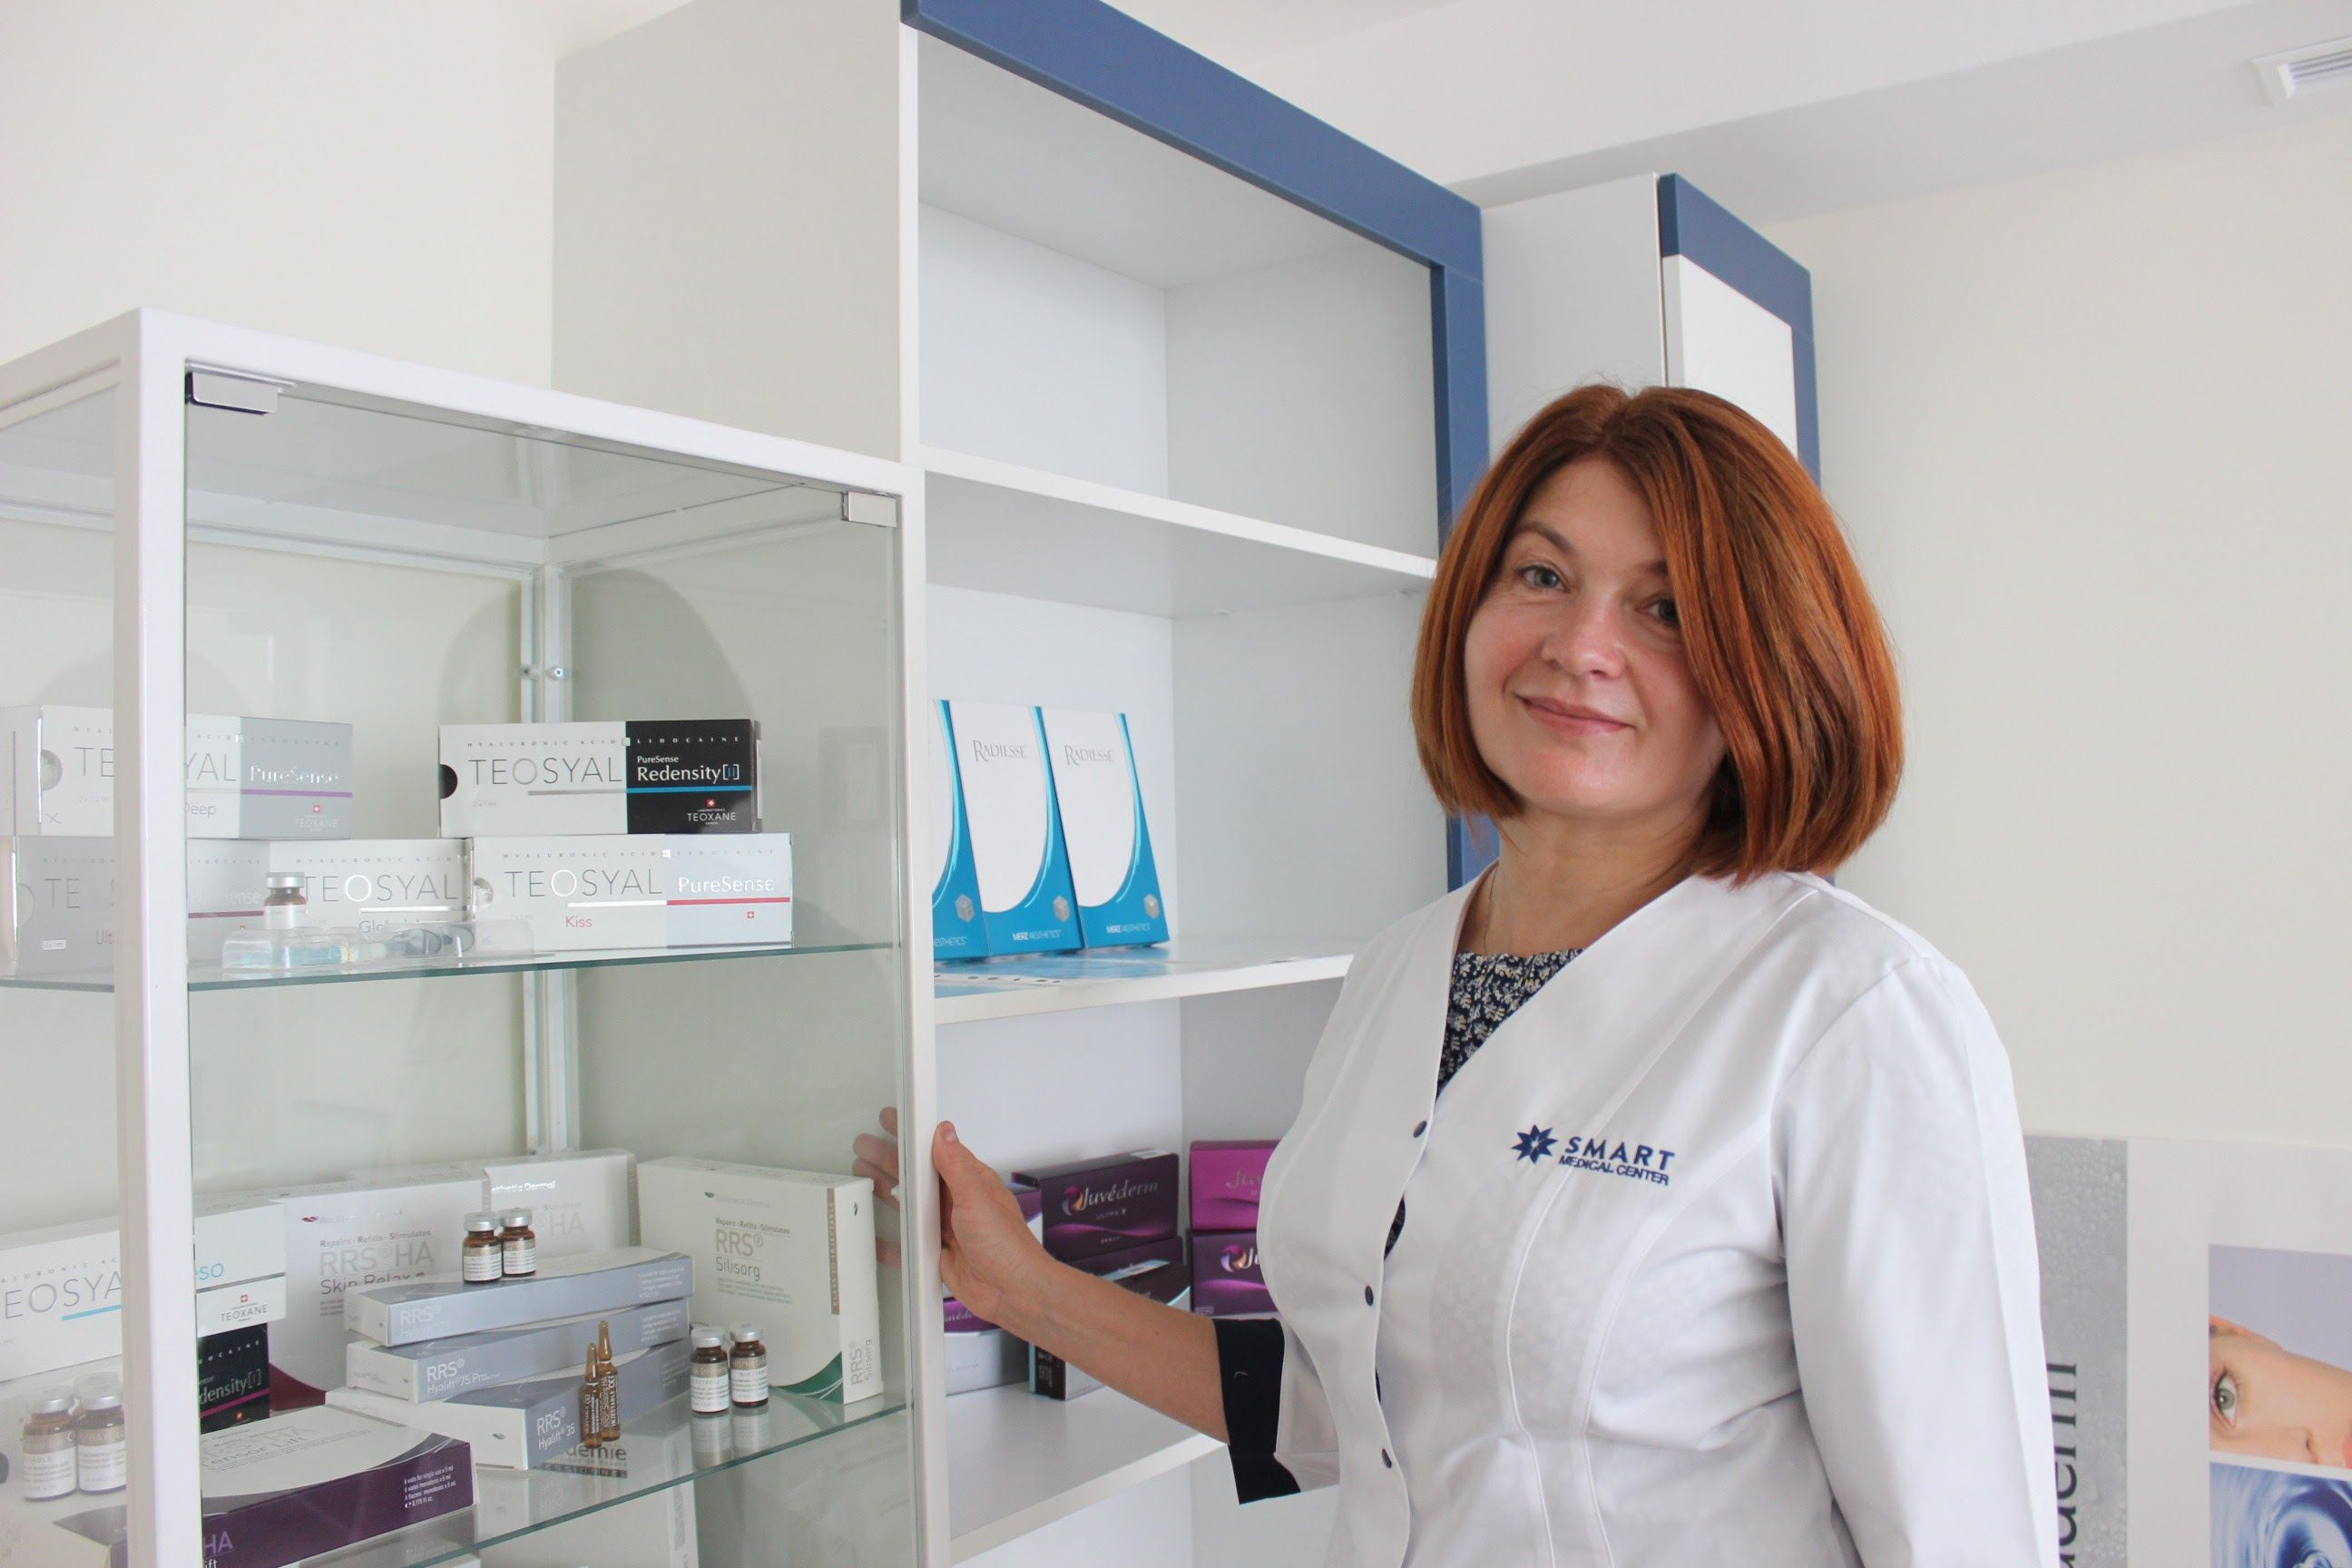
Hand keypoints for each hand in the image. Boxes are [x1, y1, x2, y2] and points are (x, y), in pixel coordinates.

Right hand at [854, 1110, 1049, 1324]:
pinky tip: (875, 1237)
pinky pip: (907, 1243)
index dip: (911, 1136)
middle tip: (863, 1146)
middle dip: (889, 1159)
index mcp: (969, 1182)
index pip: (935, 1151)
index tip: (891, 1120)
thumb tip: (944, 1132)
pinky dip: (890, 1241)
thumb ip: (956, 1165)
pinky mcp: (936, 1252)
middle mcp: (956, 1202)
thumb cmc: (1006, 1245)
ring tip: (862, 1174)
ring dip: (885, 1189)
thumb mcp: (976, 1197)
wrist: (1011, 1292)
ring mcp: (945, 1227)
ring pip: (907, 1204)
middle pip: (915, 1176)